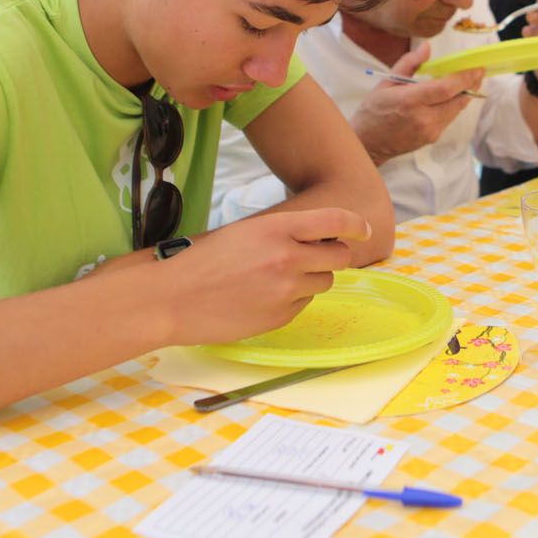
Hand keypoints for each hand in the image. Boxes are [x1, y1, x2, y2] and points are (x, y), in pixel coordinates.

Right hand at [156, 207, 364, 344]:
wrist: (173, 298)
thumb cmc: (204, 260)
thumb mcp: (246, 232)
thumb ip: (284, 232)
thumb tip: (320, 239)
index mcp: (277, 228)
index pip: (335, 221)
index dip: (356, 225)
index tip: (364, 231)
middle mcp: (288, 257)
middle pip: (340, 257)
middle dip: (334, 256)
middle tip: (316, 256)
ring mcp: (286, 290)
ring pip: (324, 282)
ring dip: (312, 278)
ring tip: (277, 278)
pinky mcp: (281, 317)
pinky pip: (304, 304)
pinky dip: (293, 299)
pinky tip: (264, 297)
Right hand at [350, 44, 483, 163]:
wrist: (368, 143)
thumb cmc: (374, 110)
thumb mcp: (387, 82)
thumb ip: (409, 63)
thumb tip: (427, 47)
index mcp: (410, 101)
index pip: (446, 88)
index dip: (465, 78)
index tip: (477, 67)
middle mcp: (423, 118)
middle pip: (458, 100)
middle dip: (471, 85)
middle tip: (478, 72)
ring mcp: (429, 131)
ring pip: (456, 110)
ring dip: (463, 95)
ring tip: (467, 81)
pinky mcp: (432, 138)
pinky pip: (449, 118)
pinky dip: (452, 106)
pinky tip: (450, 97)